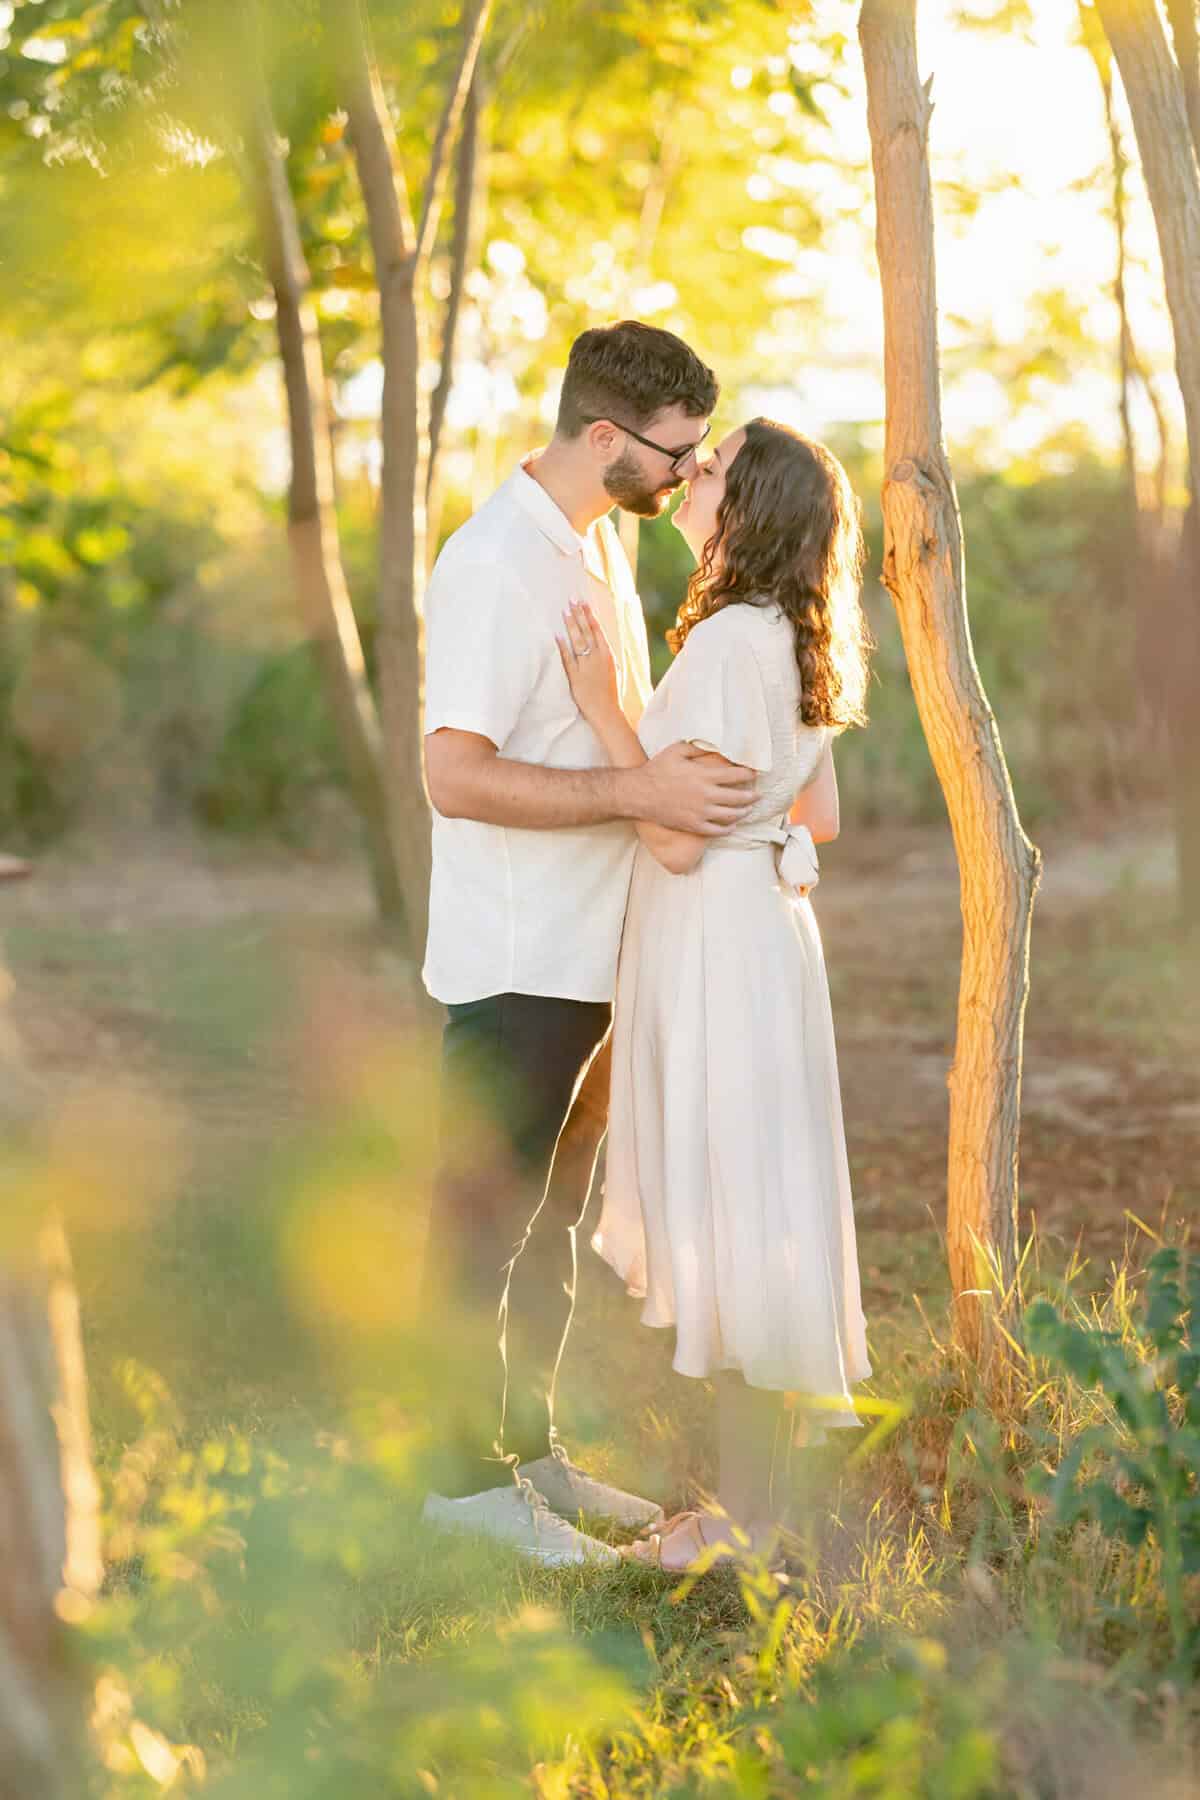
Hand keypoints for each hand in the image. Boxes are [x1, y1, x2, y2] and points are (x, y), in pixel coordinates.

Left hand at [557, 599, 620, 725]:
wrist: (607, 711)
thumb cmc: (610, 692)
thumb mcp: (612, 669)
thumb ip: (605, 655)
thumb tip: (599, 641)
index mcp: (608, 654)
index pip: (598, 630)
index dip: (589, 615)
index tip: (583, 603)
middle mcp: (598, 657)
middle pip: (587, 631)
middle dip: (579, 614)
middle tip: (571, 600)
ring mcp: (587, 666)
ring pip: (578, 641)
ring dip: (571, 626)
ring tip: (564, 612)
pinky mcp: (577, 677)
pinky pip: (568, 659)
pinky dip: (563, 647)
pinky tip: (557, 636)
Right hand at [640, 741, 756, 834]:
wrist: (639, 794)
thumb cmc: (657, 769)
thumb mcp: (676, 750)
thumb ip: (698, 747)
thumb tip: (715, 745)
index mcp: (704, 775)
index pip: (736, 775)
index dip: (749, 774)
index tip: (754, 774)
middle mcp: (706, 795)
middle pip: (739, 798)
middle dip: (752, 796)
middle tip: (758, 794)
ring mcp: (701, 813)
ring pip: (732, 816)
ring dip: (744, 812)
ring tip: (748, 809)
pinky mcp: (693, 826)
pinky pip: (717, 831)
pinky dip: (729, 828)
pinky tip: (733, 825)